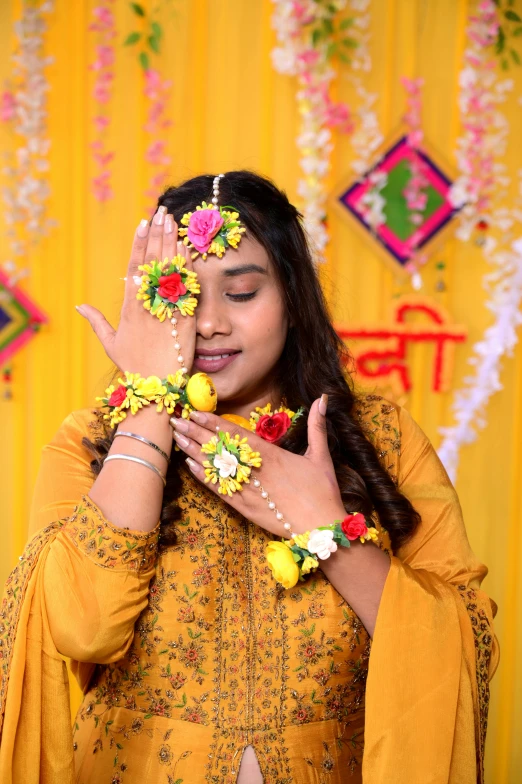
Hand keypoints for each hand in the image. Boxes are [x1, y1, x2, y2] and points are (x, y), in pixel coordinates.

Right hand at [76, 207, 195, 378]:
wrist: (155, 388)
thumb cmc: (134, 367)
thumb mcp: (111, 343)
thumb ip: (96, 322)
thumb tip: (79, 306)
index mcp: (128, 308)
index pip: (133, 268)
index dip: (138, 244)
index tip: (142, 223)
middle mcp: (146, 305)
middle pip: (151, 262)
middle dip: (156, 234)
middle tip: (161, 212)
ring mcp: (165, 310)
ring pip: (168, 270)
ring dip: (171, 243)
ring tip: (173, 221)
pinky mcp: (184, 319)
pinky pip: (186, 288)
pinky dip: (187, 268)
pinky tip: (188, 249)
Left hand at [170, 399, 346, 536]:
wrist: (320, 527)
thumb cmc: (322, 492)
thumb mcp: (321, 456)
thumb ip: (317, 426)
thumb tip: (323, 398)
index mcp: (270, 454)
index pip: (235, 434)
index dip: (213, 423)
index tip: (196, 412)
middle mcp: (254, 469)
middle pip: (219, 447)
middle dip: (196, 433)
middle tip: (175, 421)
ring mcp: (246, 489)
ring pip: (215, 467)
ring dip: (194, 452)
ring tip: (176, 439)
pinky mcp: (243, 507)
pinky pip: (219, 489)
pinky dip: (204, 477)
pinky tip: (190, 466)